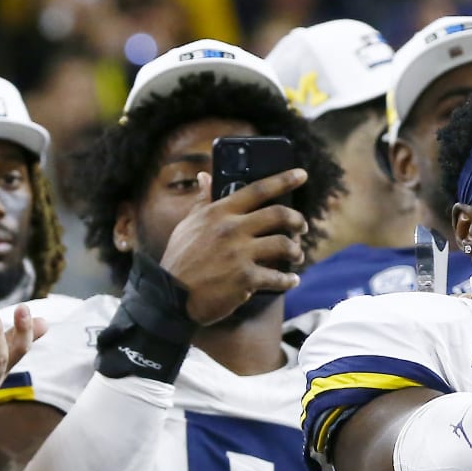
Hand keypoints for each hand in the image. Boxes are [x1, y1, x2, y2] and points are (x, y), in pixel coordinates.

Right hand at [160, 168, 308, 323]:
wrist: (170, 296)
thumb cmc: (179, 259)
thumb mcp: (188, 224)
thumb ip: (203, 200)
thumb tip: (206, 176)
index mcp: (219, 212)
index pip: (257, 189)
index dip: (283, 180)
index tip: (301, 174)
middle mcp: (232, 229)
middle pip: (279, 215)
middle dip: (297, 220)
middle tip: (302, 226)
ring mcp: (239, 254)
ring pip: (284, 245)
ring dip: (296, 250)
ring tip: (296, 254)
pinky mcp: (245, 279)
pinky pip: (277, 277)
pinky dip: (288, 279)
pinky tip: (291, 280)